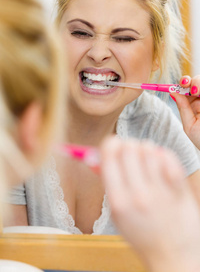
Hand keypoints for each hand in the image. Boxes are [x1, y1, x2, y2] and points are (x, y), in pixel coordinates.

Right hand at [100, 137, 199, 271]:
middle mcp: (138, 195)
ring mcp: (160, 193)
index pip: (109, 155)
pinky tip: (161, 163)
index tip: (113, 144)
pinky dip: (163, 155)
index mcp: (118, 201)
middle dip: (127, 145)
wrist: (172, 256)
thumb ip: (107, 183)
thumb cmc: (141, 233)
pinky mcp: (179, 190)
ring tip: (147, 160)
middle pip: (129, 148)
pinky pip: (169, 157)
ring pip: (149, 149)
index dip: (110, 144)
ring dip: (146, 149)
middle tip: (130, 152)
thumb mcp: (116, 212)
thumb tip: (96, 155)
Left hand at [171, 75, 199, 148]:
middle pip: (198, 81)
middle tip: (192, 88)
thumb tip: (172, 92)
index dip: (184, 82)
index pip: (188, 88)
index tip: (182, 83)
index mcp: (193, 104)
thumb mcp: (190, 125)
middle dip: (194, 81)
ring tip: (197, 92)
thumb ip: (183, 108)